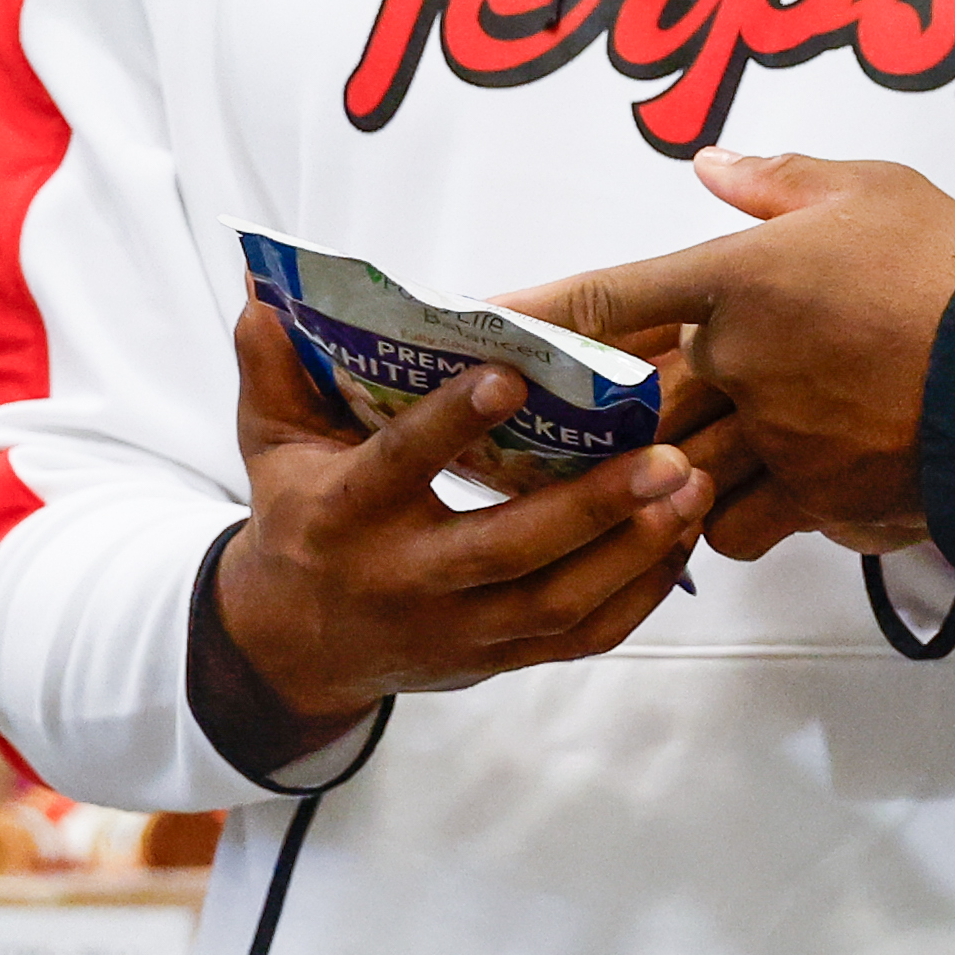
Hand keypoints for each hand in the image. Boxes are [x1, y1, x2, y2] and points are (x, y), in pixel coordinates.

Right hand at [212, 298, 730, 724]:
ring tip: (691, 486)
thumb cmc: (298, 518)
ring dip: (633, 550)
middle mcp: (404, 581)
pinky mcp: (498, 660)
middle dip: (591, 506)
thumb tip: (263, 293)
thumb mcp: (272, 444)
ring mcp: (457, 630)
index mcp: (344, 517)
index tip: (513, 374)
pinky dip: (637, 595)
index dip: (451, 424)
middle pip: (505, 552)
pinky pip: (580, 640)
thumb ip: (273, 369)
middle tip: (664, 453)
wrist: (294, 647)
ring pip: (556, 604)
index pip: (399, 467)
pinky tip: (681, 536)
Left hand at [519, 154, 954, 560]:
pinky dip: (726, 523)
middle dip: (610, 415)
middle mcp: (738, 362)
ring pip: (674, 471)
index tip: (473, 326)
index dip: (532, 314)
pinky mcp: (812, 499)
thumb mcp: (873, 190)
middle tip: (580, 421)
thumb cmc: (951, 270)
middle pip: (635, 401)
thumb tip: (713, 166)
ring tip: (671, 469)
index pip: (607, 297)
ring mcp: (770, 438)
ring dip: (665, 473)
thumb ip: (781, 183)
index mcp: (738, 277)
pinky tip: (745, 506)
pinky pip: (733, 528)